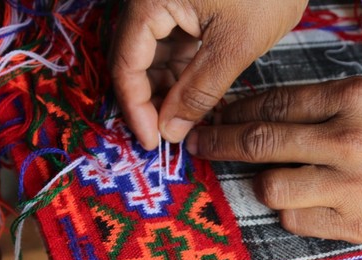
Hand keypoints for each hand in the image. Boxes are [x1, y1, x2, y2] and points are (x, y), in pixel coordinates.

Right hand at [110, 0, 307, 149]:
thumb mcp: (235, 45)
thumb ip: (199, 91)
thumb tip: (170, 131)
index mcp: (151, 0)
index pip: (126, 64)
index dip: (136, 109)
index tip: (151, 143)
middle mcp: (151, 0)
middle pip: (136, 60)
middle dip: (153, 102)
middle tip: (171, 135)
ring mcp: (170, 2)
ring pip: (156, 56)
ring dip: (170, 91)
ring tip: (189, 121)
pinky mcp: (189, 7)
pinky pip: (177, 46)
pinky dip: (185, 74)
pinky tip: (198, 100)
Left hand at [186, 77, 361, 259]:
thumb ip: (336, 104)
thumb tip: (280, 112)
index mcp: (356, 99)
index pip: (277, 101)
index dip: (239, 110)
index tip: (219, 116)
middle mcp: (347, 138)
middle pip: (260, 140)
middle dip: (220, 142)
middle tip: (200, 144)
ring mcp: (347, 184)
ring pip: (270, 186)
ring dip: (261, 184)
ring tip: (269, 181)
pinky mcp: (350, 224)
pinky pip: (295, 220)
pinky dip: (290, 213)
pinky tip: (301, 206)